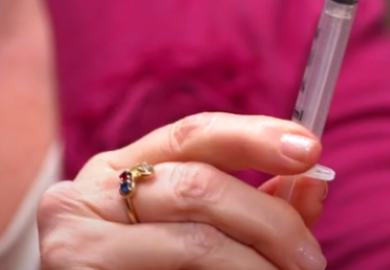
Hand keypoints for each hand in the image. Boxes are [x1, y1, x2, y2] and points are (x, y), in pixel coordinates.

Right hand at [36, 112, 328, 269]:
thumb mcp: (190, 236)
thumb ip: (250, 209)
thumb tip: (314, 182)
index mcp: (116, 171)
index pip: (191, 134)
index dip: (254, 136)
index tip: (309, 149)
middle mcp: (87, 192)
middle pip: (199, 185)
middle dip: (270, 221)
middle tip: (310, 260)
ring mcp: (75, 236)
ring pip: (197, 241)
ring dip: (257, 267)